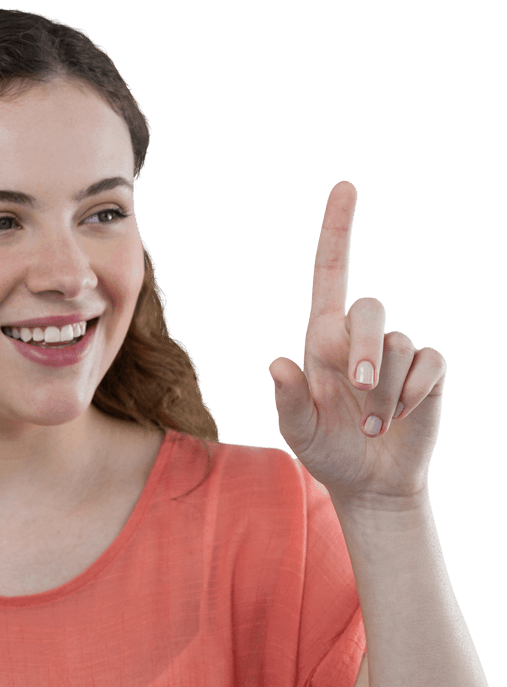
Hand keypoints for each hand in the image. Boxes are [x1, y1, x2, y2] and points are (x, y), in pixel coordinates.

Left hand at [268, 181, 446, 511]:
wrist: (368, 481)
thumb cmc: (326, 449)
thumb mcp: (297, 431)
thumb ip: (287, 401)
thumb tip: (276, 365)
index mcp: (322, 339)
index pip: (330, 273)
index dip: (337, 230)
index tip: (345, 187)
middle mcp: (359, 338)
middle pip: (369, 308)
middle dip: (365, 348)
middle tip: (359, 389)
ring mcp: (396, 353)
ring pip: (398, 346)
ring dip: (384, 391)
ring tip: (370, 425)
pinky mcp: (427, 372)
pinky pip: (428, 364)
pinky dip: (412, 394)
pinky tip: (398, 417)